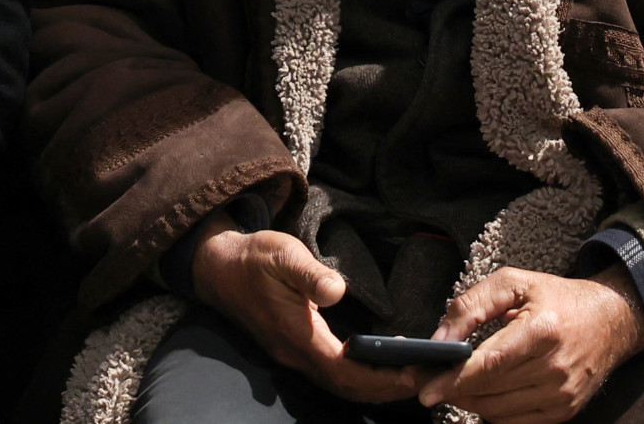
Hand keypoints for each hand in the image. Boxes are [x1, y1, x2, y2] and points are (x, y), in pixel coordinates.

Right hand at [188, 216, 426, 402]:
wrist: (217, 267)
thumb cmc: (254, 258)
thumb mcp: (283, 254)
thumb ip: (310, 274)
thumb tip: (338, 291)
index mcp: (297, 335)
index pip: (344, 370)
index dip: (379, 377)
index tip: (413, 372)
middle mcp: (295, 354)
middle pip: (346, 387)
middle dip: (386, 389)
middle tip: (426, 379)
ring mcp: (292, 355)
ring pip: (339, 385)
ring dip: (373, 387)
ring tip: (409, 377)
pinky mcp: (293, 349)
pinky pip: (331, 375)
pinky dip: (358, 379)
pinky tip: (376, 367)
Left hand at [418, 265, 643, 423]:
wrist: (610, 321)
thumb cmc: (556, 297)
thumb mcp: (513, 283)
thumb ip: (471, 305)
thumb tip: (439, 339)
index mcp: (542, 331)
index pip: (490, 364)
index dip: (454, 379)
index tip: (426, 389)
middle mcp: (555, 368)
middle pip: (489, 391)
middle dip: (453, 388)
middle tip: (429, 379)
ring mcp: (562, 395)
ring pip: (497, 411)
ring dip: (469, 400)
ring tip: (454, 383)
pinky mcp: (565, 411)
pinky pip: (515, 422)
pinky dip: (492, 411)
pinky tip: (483, 392)